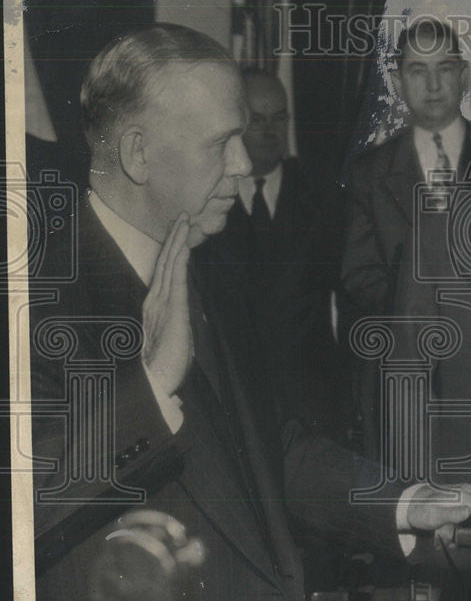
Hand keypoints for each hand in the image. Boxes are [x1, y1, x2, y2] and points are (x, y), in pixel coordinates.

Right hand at [141, 215, 192, 395]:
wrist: (156, 385)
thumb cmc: (164, 368)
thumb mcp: (173, 343)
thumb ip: (173, 328)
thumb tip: (179, 323)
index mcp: (157, 308)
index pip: (166, 275)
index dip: (172, 253)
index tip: (181, 234)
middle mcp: (157, 302)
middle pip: (167, 264)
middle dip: (175, 239)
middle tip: (183, 216)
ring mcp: (162, 304)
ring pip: (170, 266)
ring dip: (178, 242)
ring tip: (184, 221)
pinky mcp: (170, 310)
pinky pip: (174, 280)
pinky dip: (178, 261)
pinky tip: (184, 246)